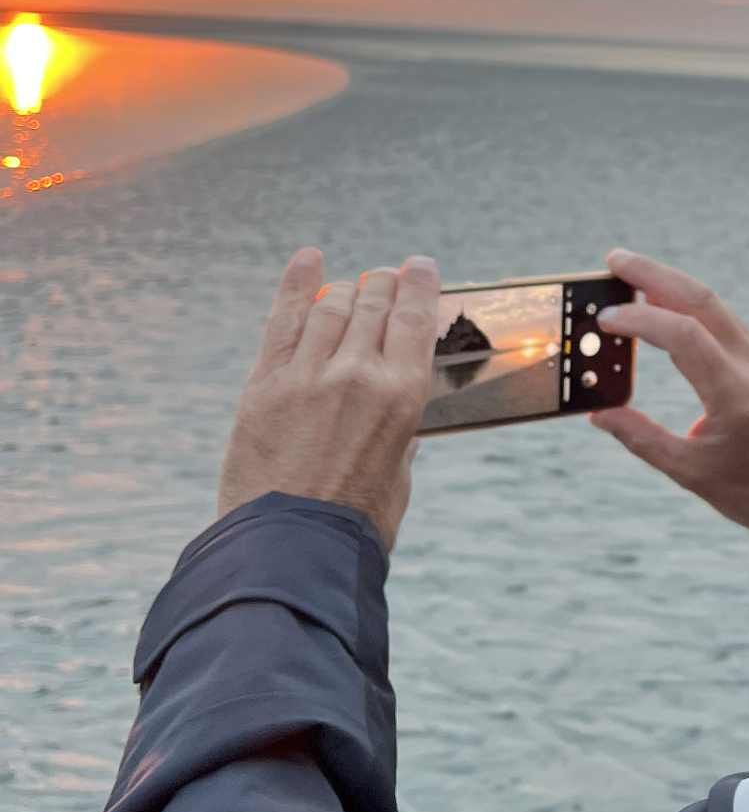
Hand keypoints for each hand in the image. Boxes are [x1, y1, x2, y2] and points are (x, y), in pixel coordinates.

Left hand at [216, 247, 441, 552]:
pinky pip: (283, 321)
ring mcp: (307, 375)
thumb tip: (398, 418)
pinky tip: (308, 261)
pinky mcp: (265, 385)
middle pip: (373, 303)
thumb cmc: (353, 526)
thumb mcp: (397, 478)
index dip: (418, 284)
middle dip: (382, 284)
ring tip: (352, 285)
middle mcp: (358, 374)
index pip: (414, 317)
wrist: (289, 550)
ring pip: (331, 306)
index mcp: (402, 396)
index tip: (420, 267)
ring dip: (346, 289)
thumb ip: (399, 437)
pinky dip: (297, 285)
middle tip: (385, 277)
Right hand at [588, 250, 748, 551]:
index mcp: (734, 393)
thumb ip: (642, 438)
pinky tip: (665, 306)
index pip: (682, 335)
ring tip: (630, 275)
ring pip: (712, 305)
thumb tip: (599, 413)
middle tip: (613, 259)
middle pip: (700, 300)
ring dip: (671, 284)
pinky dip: (689, 307)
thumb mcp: (691, 473)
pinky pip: (722, 321)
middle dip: (653, 274)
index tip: (605, 319)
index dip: (640, 320)